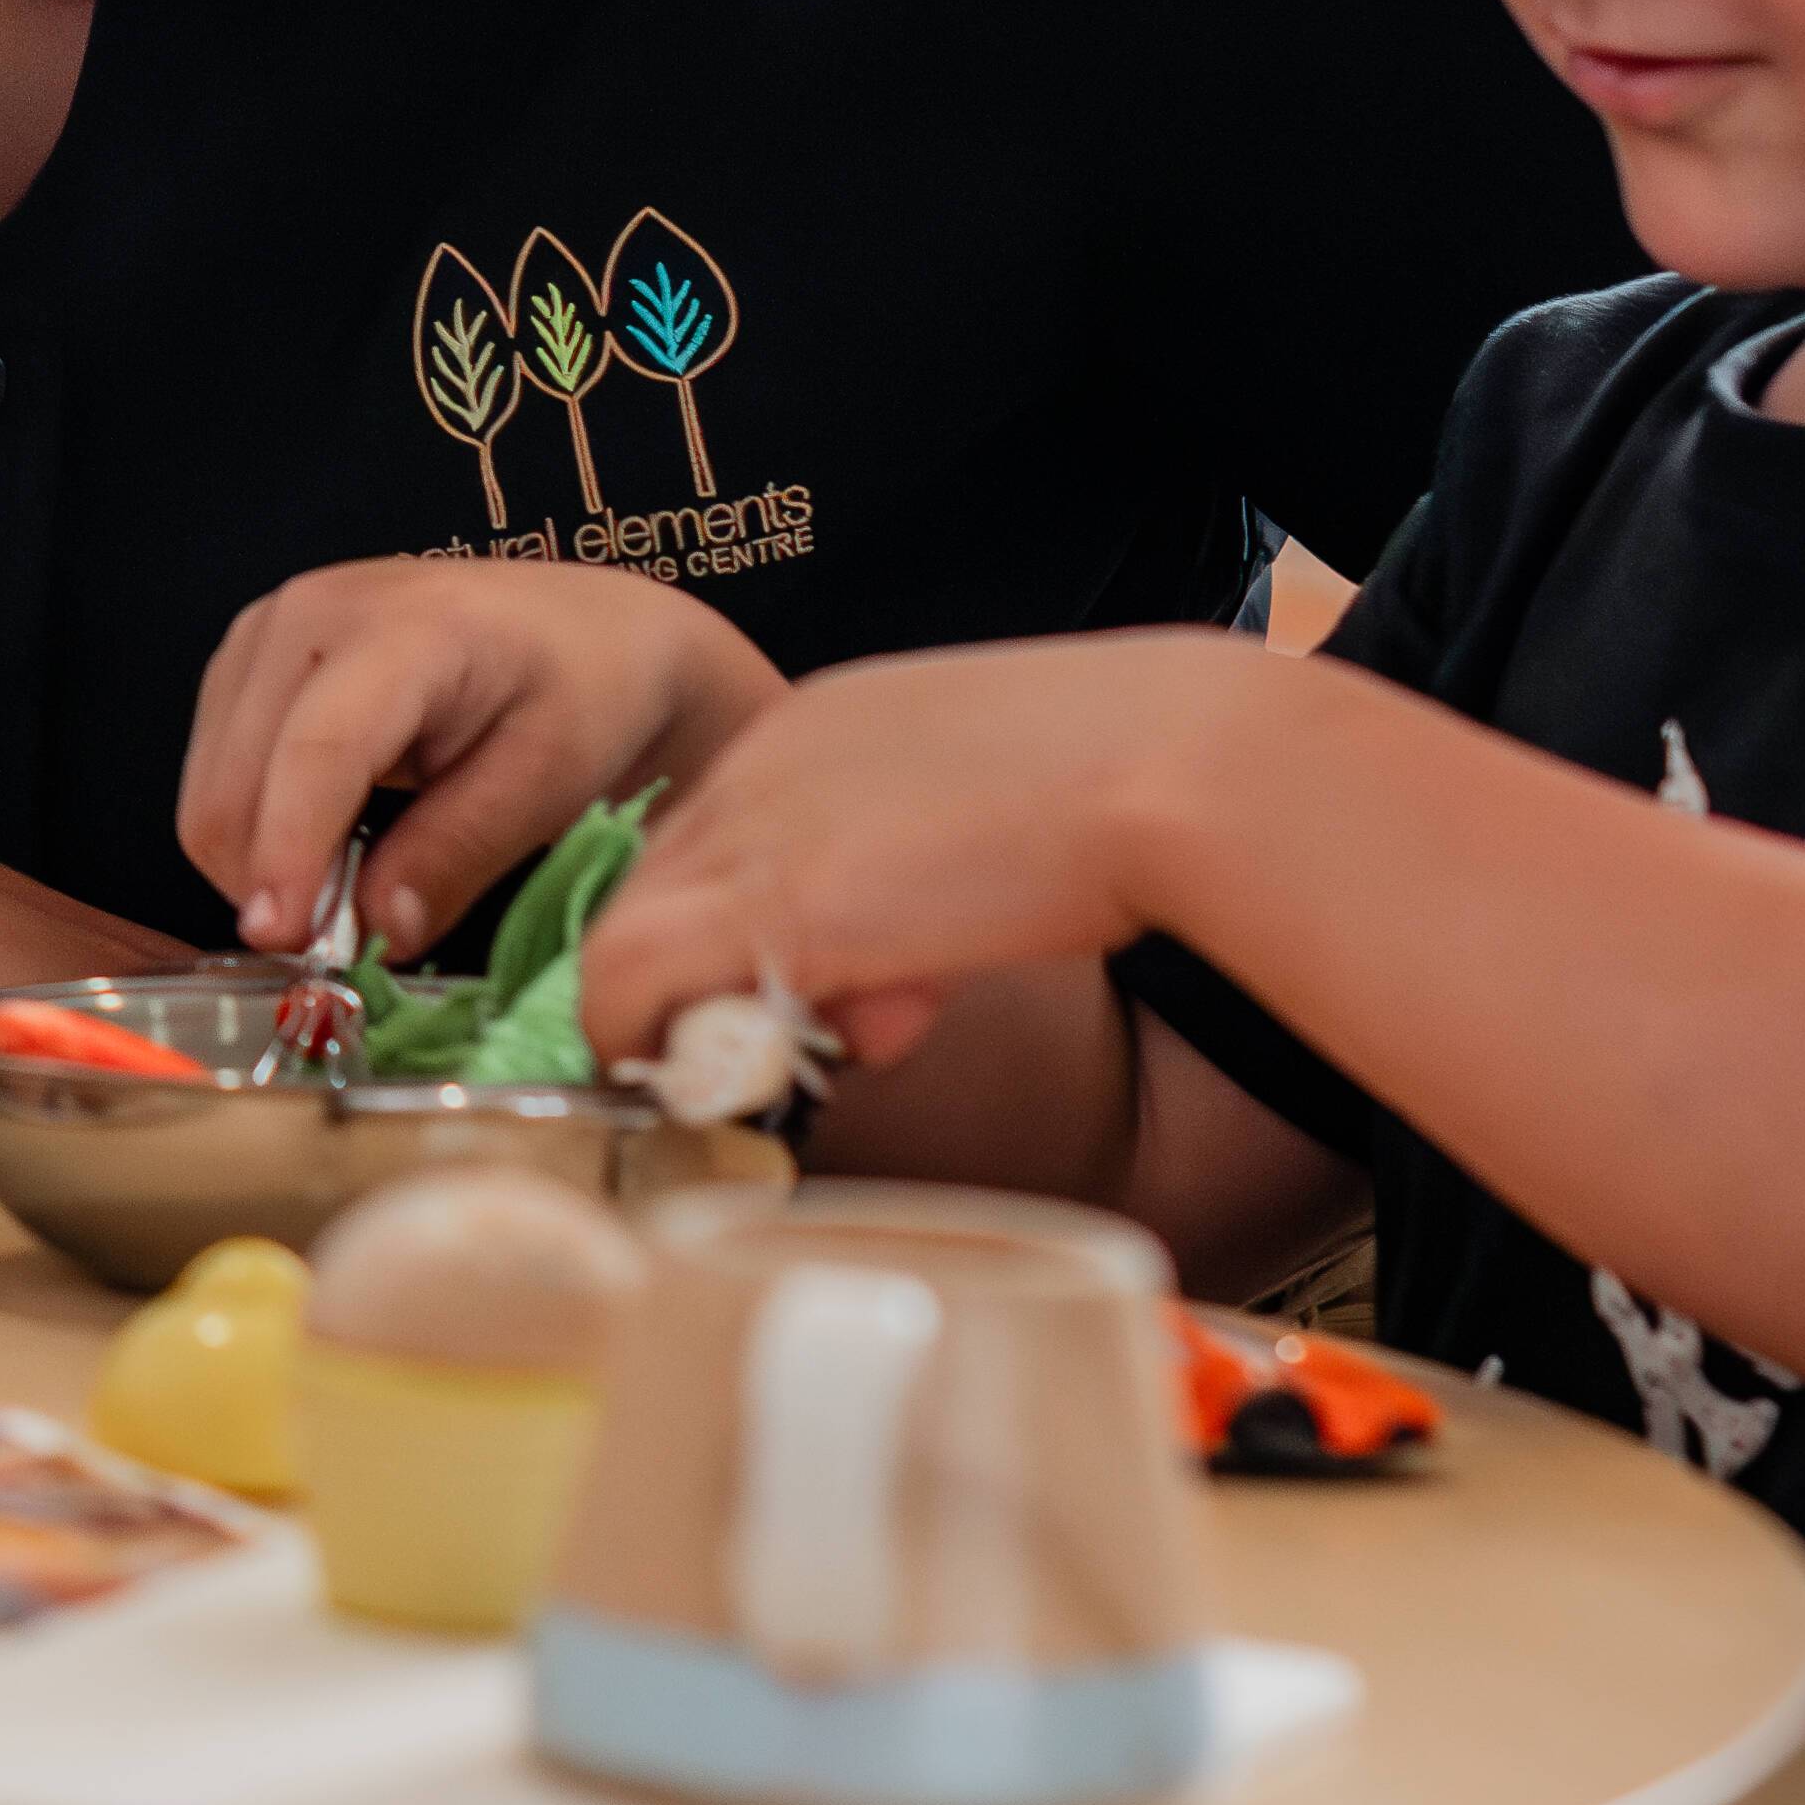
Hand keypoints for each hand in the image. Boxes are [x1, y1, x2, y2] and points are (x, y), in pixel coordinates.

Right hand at [179, 558, 785, 962]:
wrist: (583, 631)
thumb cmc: (585, 696)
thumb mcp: (548, 783)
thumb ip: (458, 854)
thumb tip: (379, 929)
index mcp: (407, 627)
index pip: (319, 749)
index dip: (291, 851)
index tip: (286, 939)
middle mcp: (311, 613)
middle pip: (236, 781)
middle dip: (274, 881)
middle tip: (344, 942)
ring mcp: (267, 631)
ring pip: (211, 790)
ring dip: (259, 864)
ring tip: (347, 887)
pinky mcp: (247, 660)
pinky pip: (215, 775)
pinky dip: (257, 832)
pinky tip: (324, 842)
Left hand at [574, 629, 1277, 1083]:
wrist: (1176, 764)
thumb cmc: (1133, 786)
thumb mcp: (1001, 815)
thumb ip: (928, 891)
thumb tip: (882, 989)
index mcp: (829, 723)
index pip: (727, 840)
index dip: (766, 932)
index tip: (852, 987)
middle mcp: (766, 759)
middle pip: (665, 889)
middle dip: (732, 984)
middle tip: (854, 1029)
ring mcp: (755, 829)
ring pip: (630, 942)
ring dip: (704, 1025)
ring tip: (861, 1037)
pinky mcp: (766, 905)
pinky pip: (627, 989)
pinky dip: (653, 1048)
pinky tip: (744, 1080)